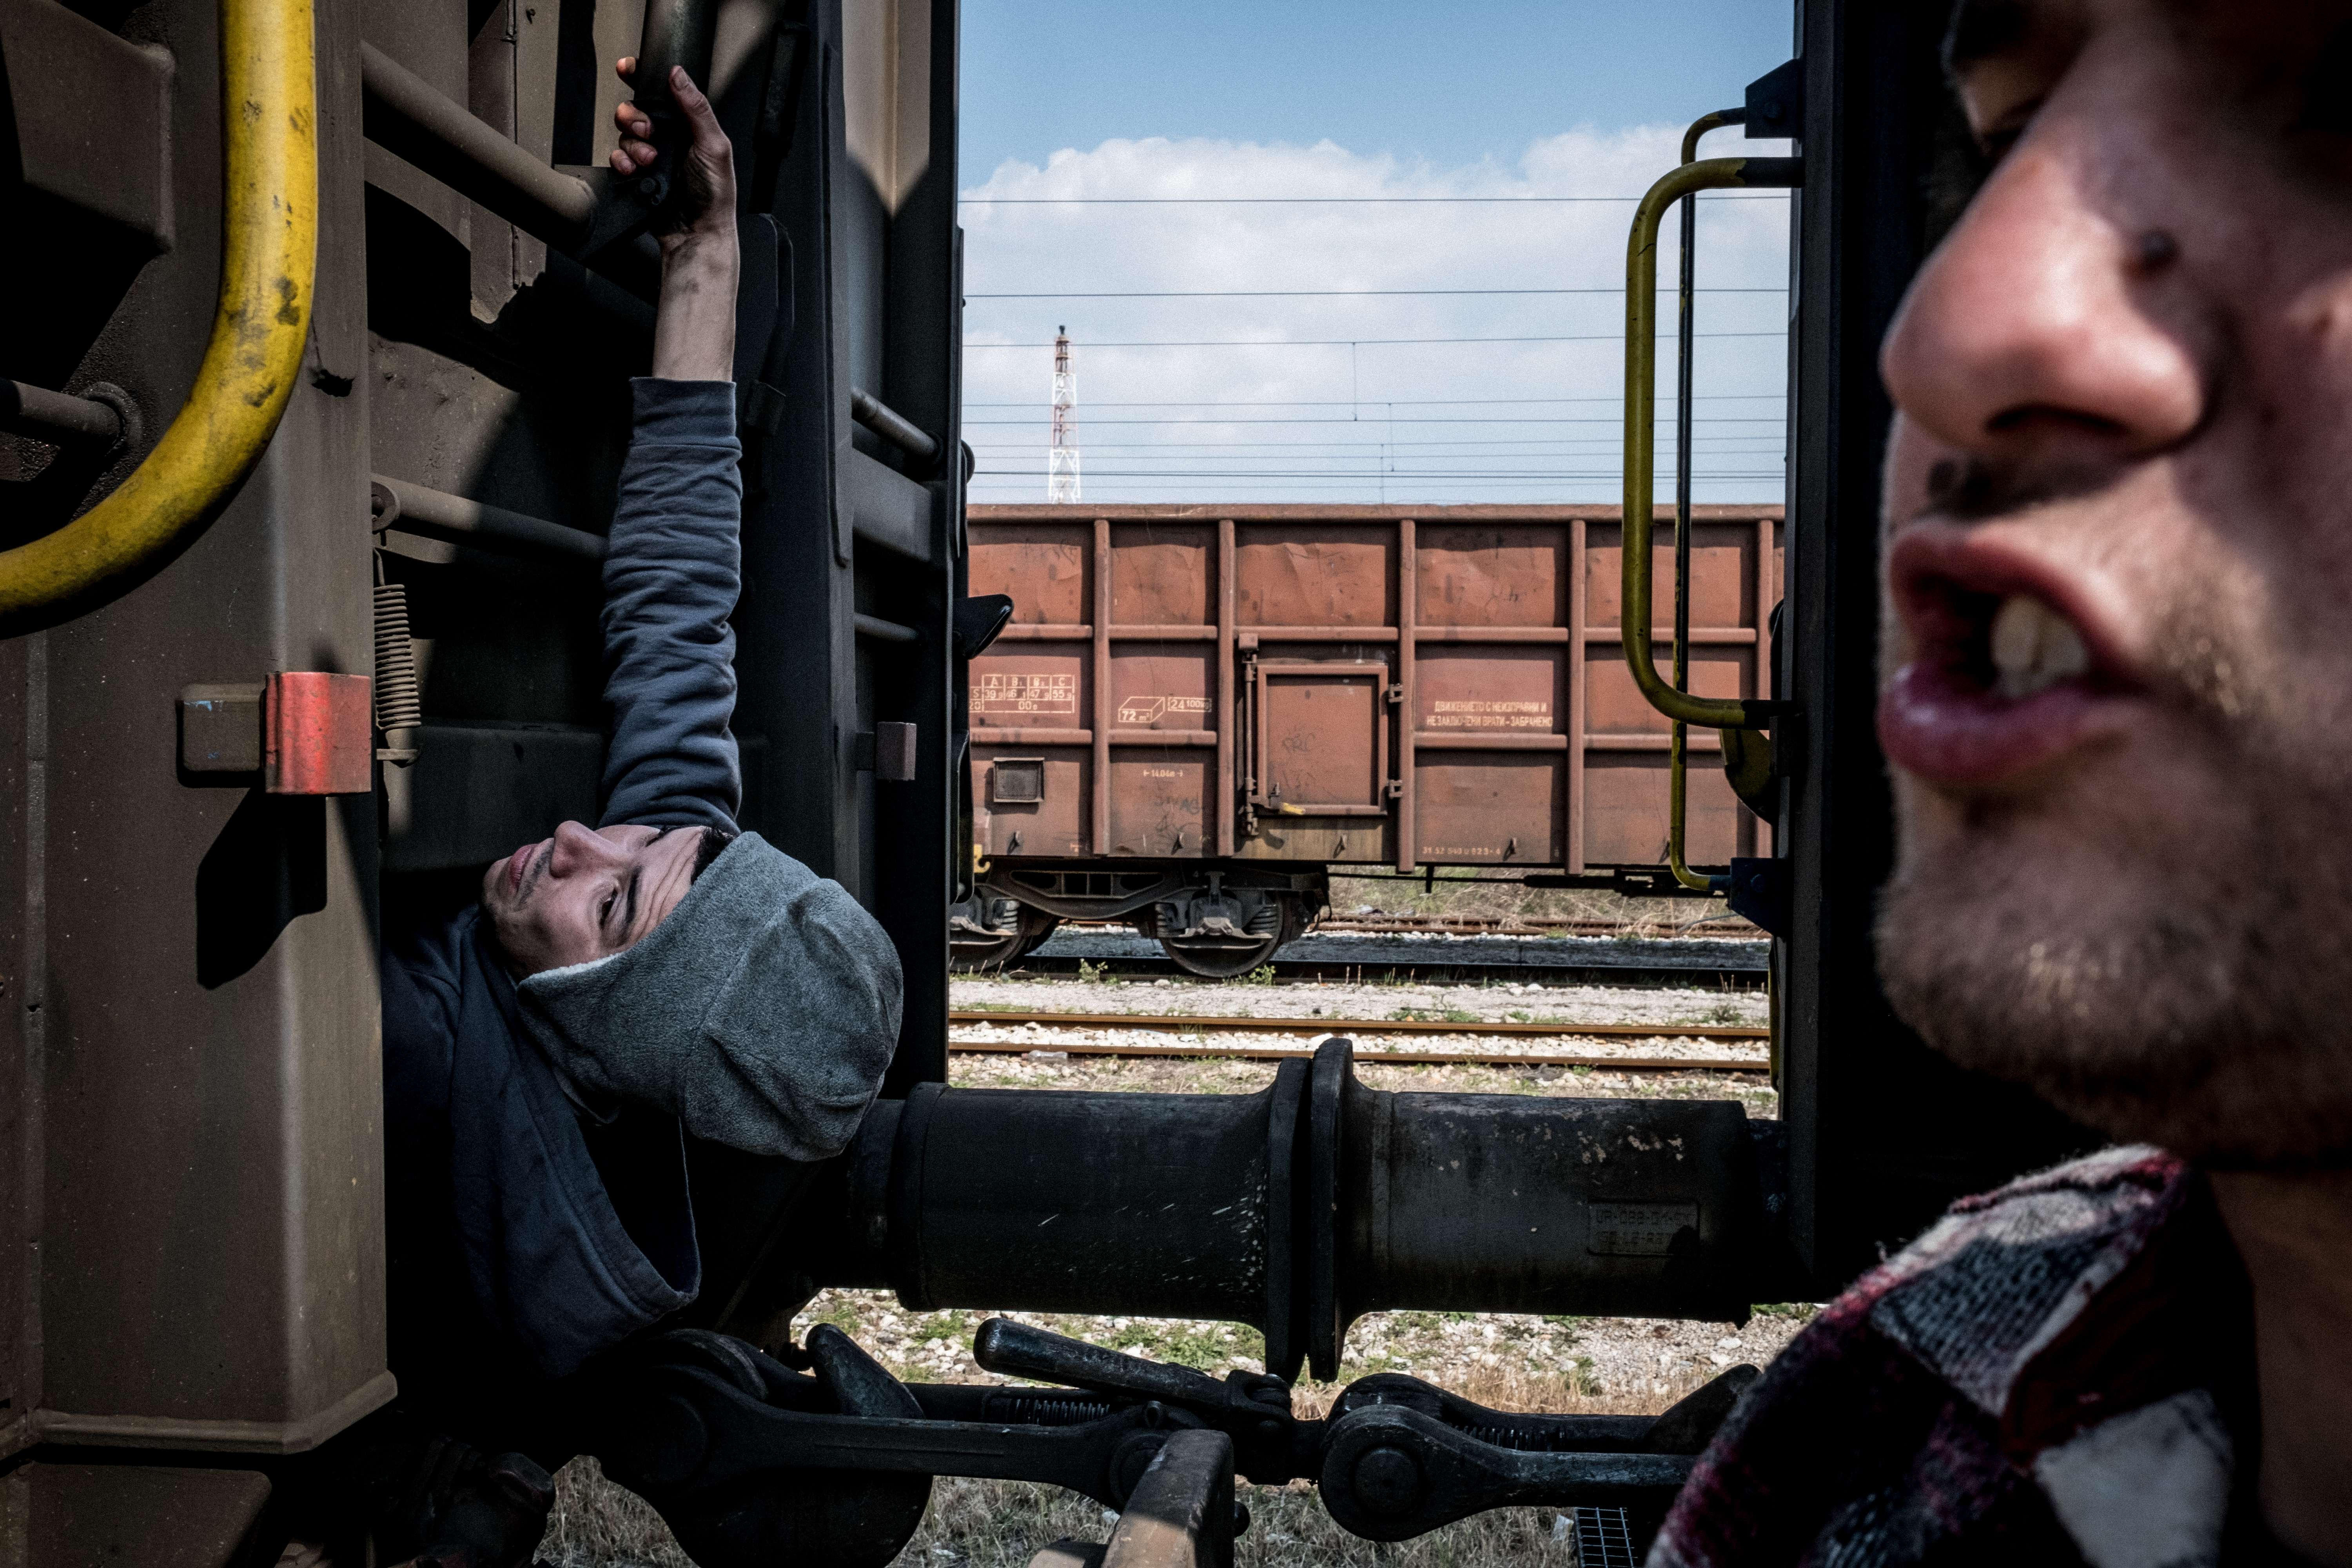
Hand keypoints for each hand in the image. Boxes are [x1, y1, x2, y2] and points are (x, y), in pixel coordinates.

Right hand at [609, 59, 737, 249]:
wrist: (697, 234)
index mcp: (689, 125)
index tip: (628, 70)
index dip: (642, 78)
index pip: (662, 92)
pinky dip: (622, 162)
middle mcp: (669, 138)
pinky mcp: (637, 174)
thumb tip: (679, 75)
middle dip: (635, 117)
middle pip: (636, 110)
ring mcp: (652, 156)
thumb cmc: (714, 196)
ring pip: (624, 133)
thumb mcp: (714, 146)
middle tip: (649, 133)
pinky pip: (617, 158)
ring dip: (632, 144)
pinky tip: (636, 171)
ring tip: (650, 161)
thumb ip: (697, 108)